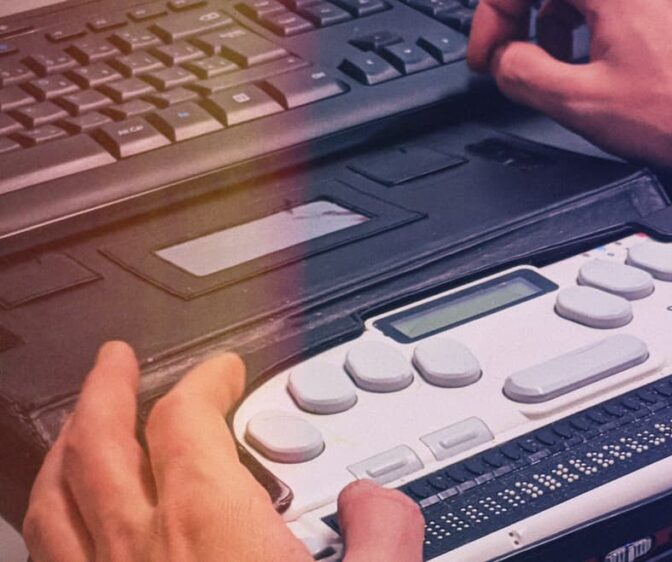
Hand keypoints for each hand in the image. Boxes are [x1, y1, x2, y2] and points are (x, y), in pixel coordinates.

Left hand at [23, 342, 424, 561]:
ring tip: (79, 428)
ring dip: (66, 448)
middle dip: (108, 390)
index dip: (206, 381)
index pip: (187, 419)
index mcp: (209, 528)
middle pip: (99, 442)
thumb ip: (385, 532)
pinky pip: (49, 560)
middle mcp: (138, 554)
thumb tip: (375, 499)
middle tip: (117, 362)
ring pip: (54, 500)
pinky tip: (66, 530)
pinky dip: (51, 524)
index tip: (226, 373)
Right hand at [468, 0, 671, 181]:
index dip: (492, 18)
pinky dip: (592, 27)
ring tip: (557, 70)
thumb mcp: (580, 103)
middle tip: (510, 59)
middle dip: (523, 18)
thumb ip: (521, 73)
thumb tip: (504, 61)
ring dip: (556, 23)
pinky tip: (598, 67)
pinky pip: (617, 2)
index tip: (489, 55)